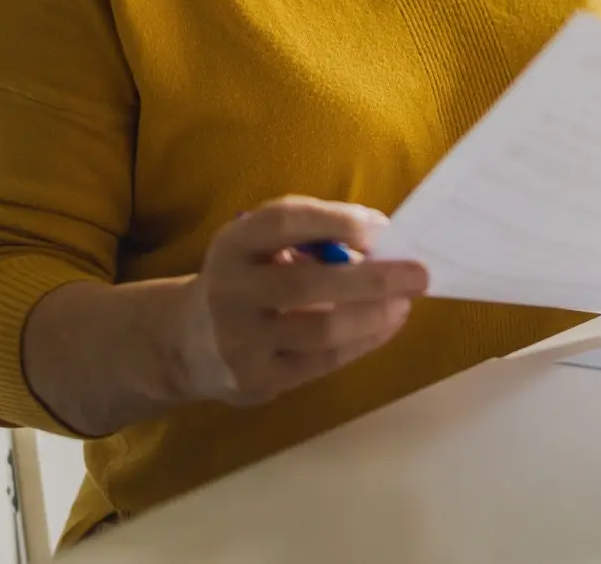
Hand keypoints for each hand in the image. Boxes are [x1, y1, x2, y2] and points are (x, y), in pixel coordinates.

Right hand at [170, 197, 428, 405]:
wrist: (181, 344)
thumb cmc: (244, 279)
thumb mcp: (257, 247)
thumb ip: (309, 237)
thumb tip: (384, 239)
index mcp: (232, 245)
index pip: (282, 222)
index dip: (333, 220)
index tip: (381, 225)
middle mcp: (229, 291)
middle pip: (306, 283)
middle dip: (371, 278)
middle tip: (419, 273)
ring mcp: (239, 341)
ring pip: (320, 330)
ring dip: (373, 315)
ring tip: (406, 301)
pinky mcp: (254, 379)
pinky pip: (321, 362)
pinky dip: (362, 342)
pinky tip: (386, 325)